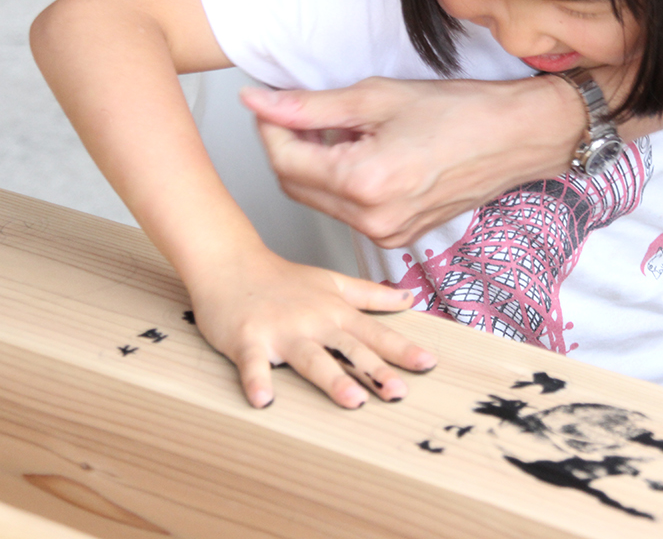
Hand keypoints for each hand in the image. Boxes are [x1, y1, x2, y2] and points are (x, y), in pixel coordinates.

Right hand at [187, 246, 436, 408]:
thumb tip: (410, 299)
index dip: (402, 349)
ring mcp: (281, 331)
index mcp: (335, 312)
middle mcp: (314, 322)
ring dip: (332, 379)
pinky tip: (263, 400)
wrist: (232, 264)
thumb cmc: (283, 280)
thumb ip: (372, 295)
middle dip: (376, 370)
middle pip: (349, 348)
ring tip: (354, 400)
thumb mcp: (334, 283)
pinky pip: (253, 363)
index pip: (374, 333)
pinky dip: (257, 380)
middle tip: (400, 392)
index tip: (428, 364)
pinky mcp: (247, 339)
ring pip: (311, 357)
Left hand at [240, 76, 585, 246]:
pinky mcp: (398, 236)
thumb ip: (310, 106)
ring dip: (317, 167)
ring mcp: (387, 233)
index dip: (270, 129)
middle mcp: (372, 219)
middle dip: (290, 148)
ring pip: (321, 201)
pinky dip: (343, 184)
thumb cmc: (460, 113)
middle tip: (302, 113)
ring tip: (344, 130)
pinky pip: (350, 212)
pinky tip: (364, 154)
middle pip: (296, 186)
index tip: (272, 104)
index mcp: (363, 183)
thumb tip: (258, 103)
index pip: (285, 162)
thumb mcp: (377, 98)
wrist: (515, 138)